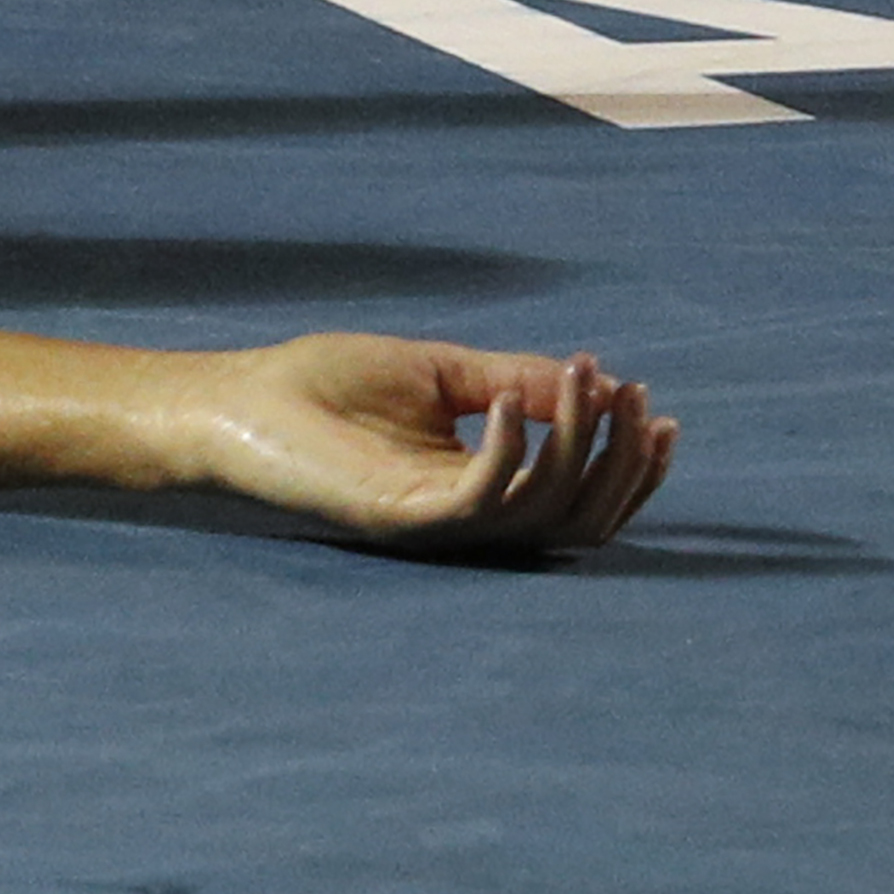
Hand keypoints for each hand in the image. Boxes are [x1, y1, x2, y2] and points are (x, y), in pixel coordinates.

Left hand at [186, 335, 674, 554]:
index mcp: (482, 487)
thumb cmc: (324, 386)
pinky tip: (500, 402)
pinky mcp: (398, 516)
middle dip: (623, 460)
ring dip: (578, 444)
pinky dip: (506, 451)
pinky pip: (479, 500)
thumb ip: (516, 380)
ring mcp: (435, 521)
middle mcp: (468, 516)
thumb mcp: (441, 372)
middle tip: (632, 396)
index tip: (658, 410)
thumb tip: (601, 384)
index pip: (583, 500)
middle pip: (583, 518)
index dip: (633, 467)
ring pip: (544, 510)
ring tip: (580, 380)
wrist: (236, 399)